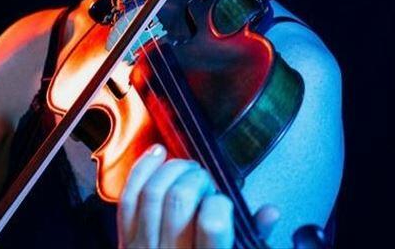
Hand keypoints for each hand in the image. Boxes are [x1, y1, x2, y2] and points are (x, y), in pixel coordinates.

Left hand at [118, 144, 280, 247]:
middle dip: (196, 178)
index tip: (223, 202)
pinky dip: (142, 170)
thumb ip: (253, 237)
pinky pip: (128, 199)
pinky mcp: (125, 242)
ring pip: (152, 193)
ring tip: (186, 168)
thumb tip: (269, 213)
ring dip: (172, 169)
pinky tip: (158, 155)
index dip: (220, 202)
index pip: (212, 223)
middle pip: (178, 199)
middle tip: (205, 182)